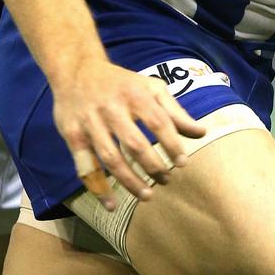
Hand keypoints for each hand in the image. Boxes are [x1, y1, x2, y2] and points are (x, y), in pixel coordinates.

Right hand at [53, 58, 205, 209]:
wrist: (78, 70)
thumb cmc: (123, 84)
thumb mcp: (151, 88)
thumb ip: (175, 111)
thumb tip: (202, 133)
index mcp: (135, 93)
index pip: (158, 122)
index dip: (172, 144)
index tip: (183, 163)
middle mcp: (112, 107)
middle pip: (134, 143)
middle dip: (152, 166)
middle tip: (166, 181)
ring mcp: (90, 122)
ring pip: (111, 158)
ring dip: (130, 181)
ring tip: (147, 195)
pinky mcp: (73, 136)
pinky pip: (86, 167)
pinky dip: (98, 188)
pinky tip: (112, 204)